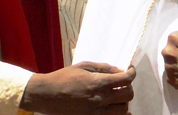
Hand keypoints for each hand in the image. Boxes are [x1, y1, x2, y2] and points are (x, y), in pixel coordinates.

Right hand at [20, 62, 135, 114]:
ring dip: (123, 102)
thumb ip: (103, 68)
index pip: (126, 79)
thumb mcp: (83, 66)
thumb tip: (119, 70)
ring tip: (117, 96)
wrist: (46, 95)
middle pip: (128, 95)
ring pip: (123, 110)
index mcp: (98, 83)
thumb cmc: (63, 78)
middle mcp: (100, 99)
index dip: (132, 72)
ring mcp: (96, 112)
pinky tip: (115, 108)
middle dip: (129, 87)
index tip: (130, 70)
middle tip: (123, 84)